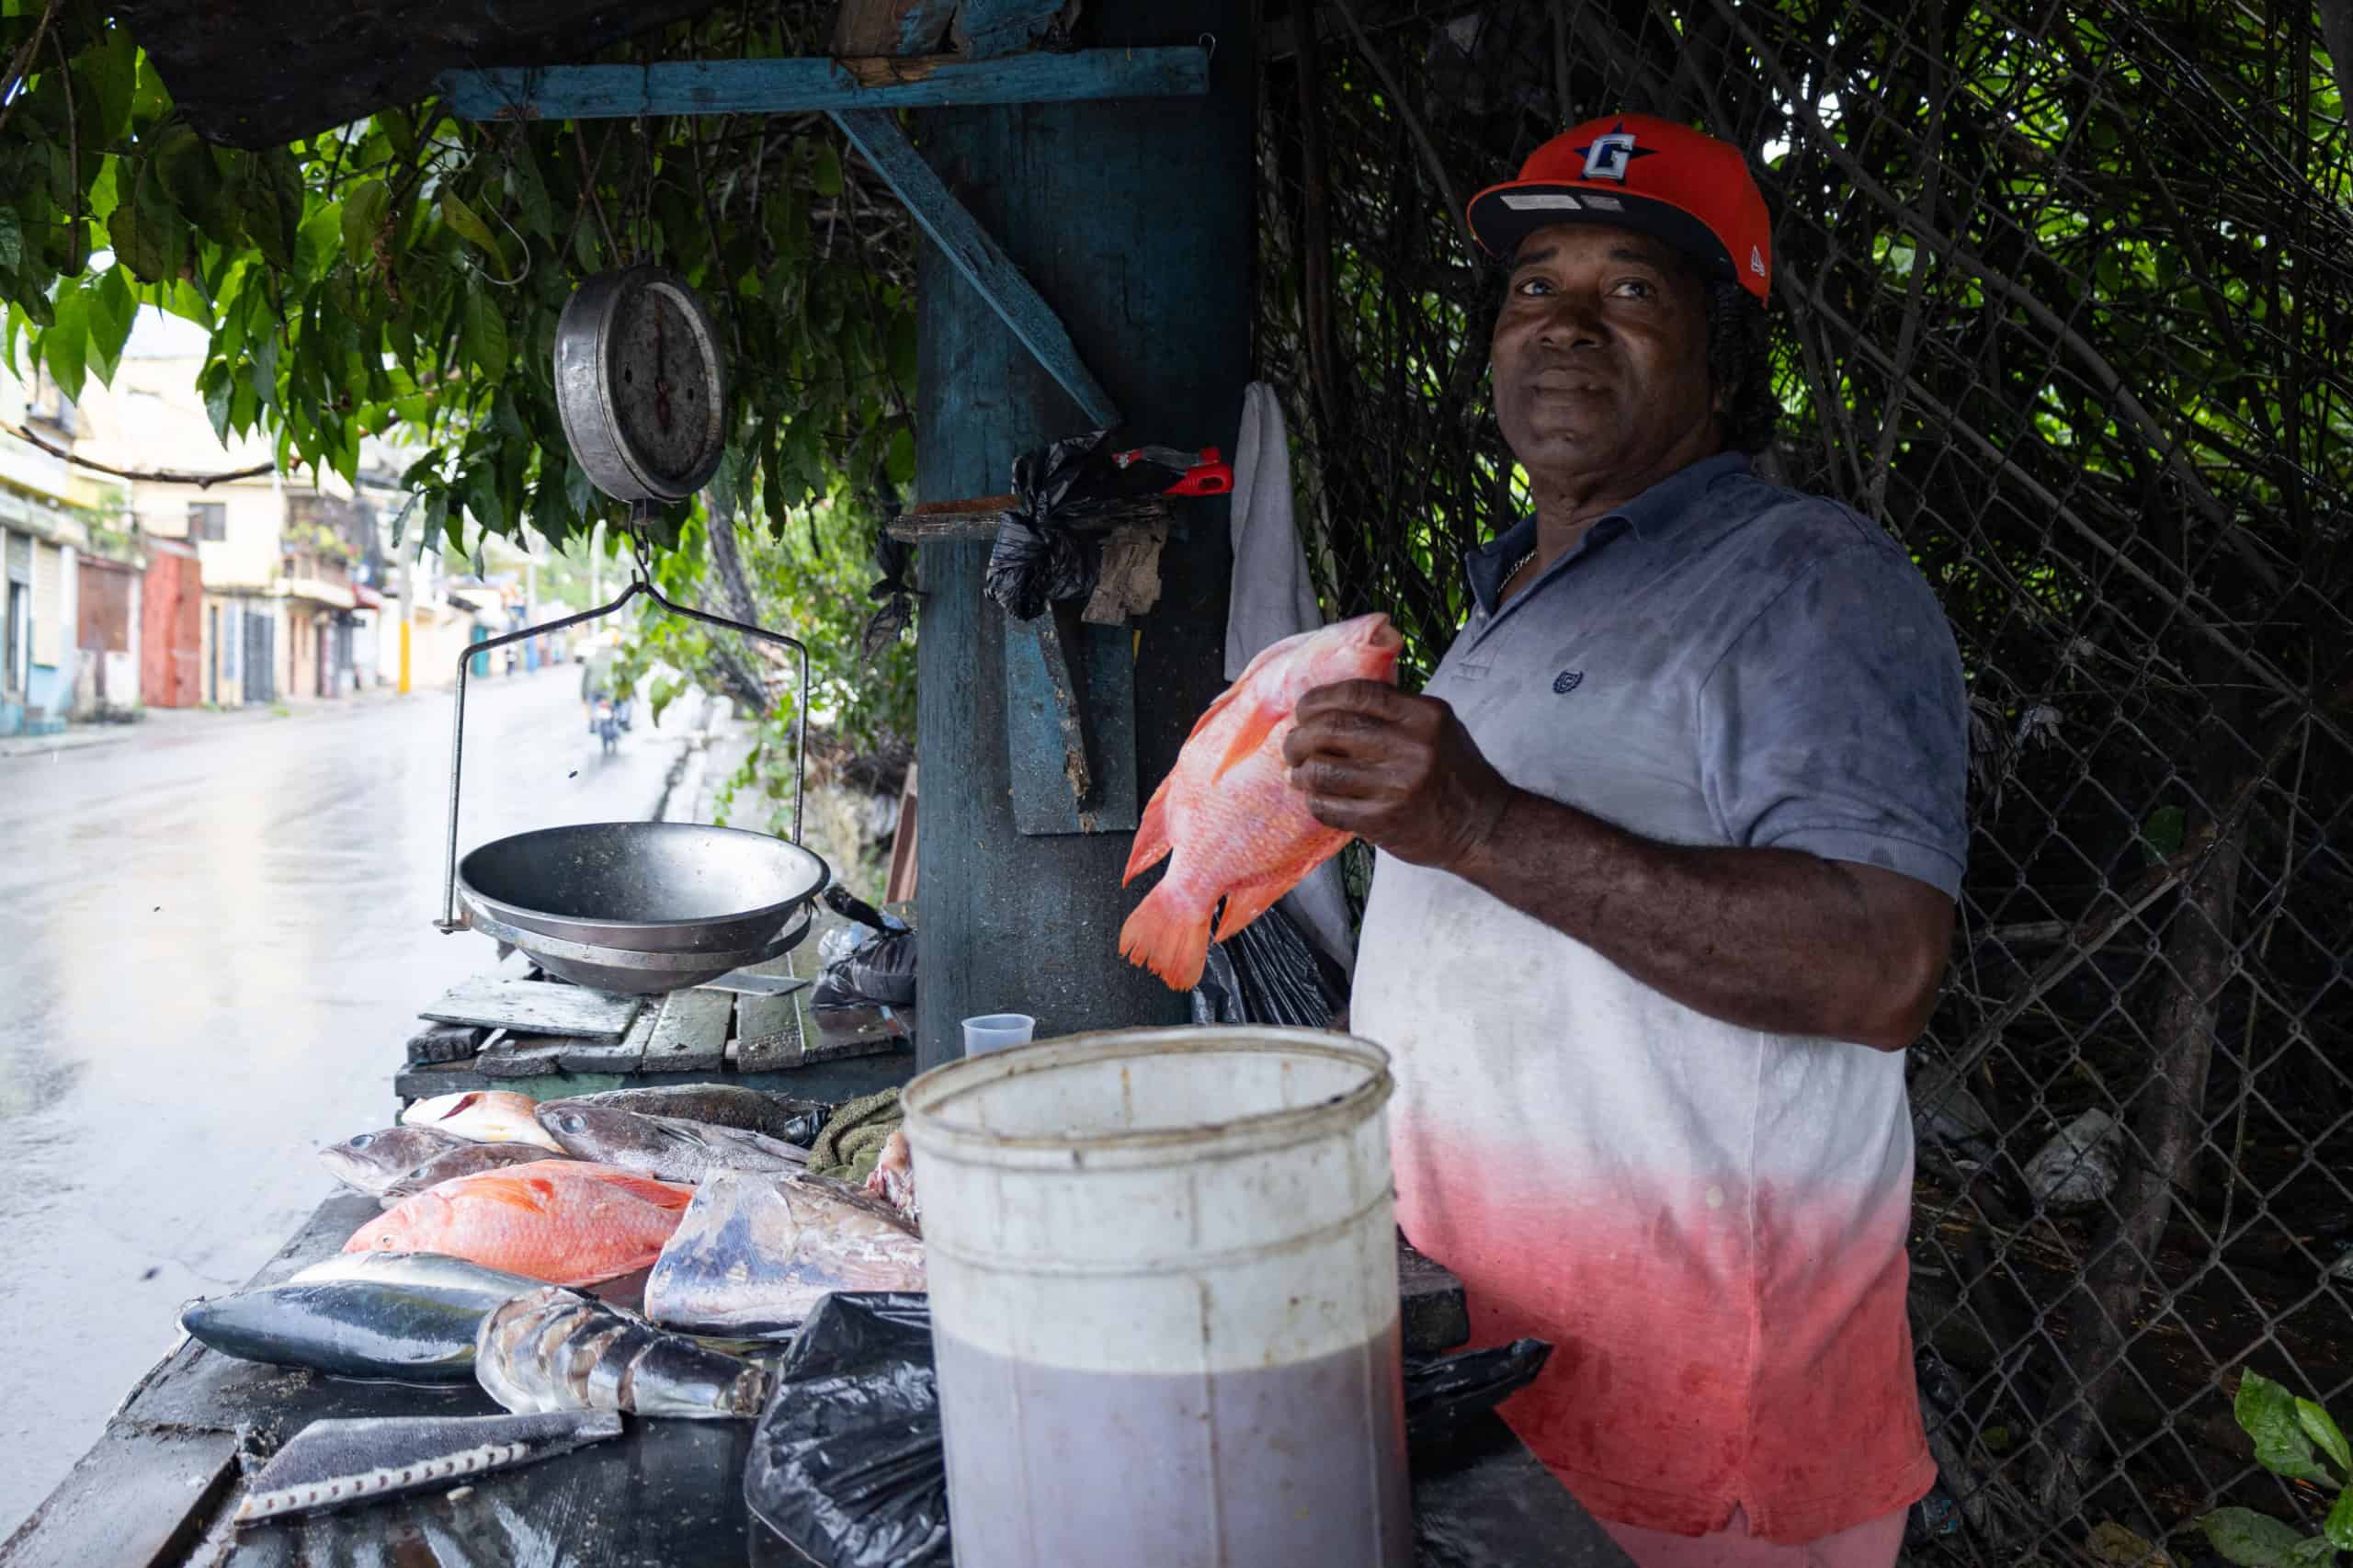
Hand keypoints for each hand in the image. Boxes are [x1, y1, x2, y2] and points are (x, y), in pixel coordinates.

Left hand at [1281, 681, 1516, 870]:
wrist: (1484, 826)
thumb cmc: (1455, 772)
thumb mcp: (1438, 726)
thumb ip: (1395, 710)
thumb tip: (1333, 700)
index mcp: (1424, 716)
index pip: (1356, 694)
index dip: (1319, 699)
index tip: (1304, 709)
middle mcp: (1412, 748)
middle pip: (1331, 729)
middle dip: (1300, 736)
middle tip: (1293, 744)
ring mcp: (1397, 787)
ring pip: (1323, 770)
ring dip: (1301, 771)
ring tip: (1299, 772)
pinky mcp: (1384, 821)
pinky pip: (1329, 807)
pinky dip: (1314, 800)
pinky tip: (1315, 797)